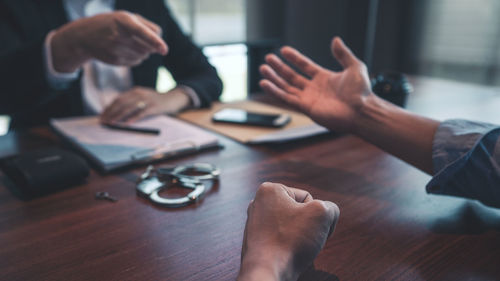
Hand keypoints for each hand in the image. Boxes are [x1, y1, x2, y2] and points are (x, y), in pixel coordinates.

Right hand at [51, 11, 167, 72]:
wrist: (85, 36)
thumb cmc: (112, 24)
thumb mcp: (127, 17)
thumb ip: (147, 26)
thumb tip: (160, 42)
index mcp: (123, 20)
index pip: (142, 32)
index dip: (155, 41)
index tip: (164, 50)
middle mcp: (118, 35)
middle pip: (148, 47)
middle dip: (150, 45)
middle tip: (139, 38)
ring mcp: (116, 49)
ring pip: (144, 56)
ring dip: (144, 52)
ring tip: (131, 43)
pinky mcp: (115, 60)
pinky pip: (136, 62)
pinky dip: (137, 57)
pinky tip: (126, 50)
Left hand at [100, 86, 191, 123]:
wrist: (172, 99)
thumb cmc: (156, 101)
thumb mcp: (143, 98)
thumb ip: (132, 102)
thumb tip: (117, 112)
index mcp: (135, 91)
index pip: (118, 99)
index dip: (109, 107)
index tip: (103, 115)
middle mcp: (139, 93)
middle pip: (121, 103)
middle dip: (111, 112)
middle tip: (104, 120)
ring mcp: (147, 99)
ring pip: (129, 108)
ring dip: (119, 116)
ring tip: (112, 122)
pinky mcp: (154, 107)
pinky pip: (141, 113)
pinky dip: (133, 118)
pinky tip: (127, 123)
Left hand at [238, 182, 339, 280]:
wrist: (268, 271)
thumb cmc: (291, 241)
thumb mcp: (322, 214)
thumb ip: (331, 207)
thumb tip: (327, 216)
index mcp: (269, 190)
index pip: (308, 197)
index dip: (316, 215)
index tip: (310, 229)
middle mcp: (258, 203)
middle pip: (298, 211)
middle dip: (307, 226)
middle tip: (303, 239)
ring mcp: (255, 223)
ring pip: (291, 226)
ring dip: (299, 237)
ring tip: (295, 247)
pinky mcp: (256, 241)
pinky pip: (281, 239)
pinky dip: (288, 246)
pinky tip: (287, 254)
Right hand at [260, 37, 372, 132]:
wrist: (361, 111)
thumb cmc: (361, 92)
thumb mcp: (355, 67)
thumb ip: (343, 54)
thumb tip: (336, 40)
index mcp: (324, 78)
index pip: (305, 66)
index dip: (294, 58)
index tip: (284, 50)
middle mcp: (314, 88)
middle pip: (292, 76)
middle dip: (279, 68)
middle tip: (268, 59)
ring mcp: (309, 98)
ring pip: (286, 87)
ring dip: (274, 78)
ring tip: (263, 69)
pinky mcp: (306, 108)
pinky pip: (287, 98)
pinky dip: (275, 91)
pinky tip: (266, 84)